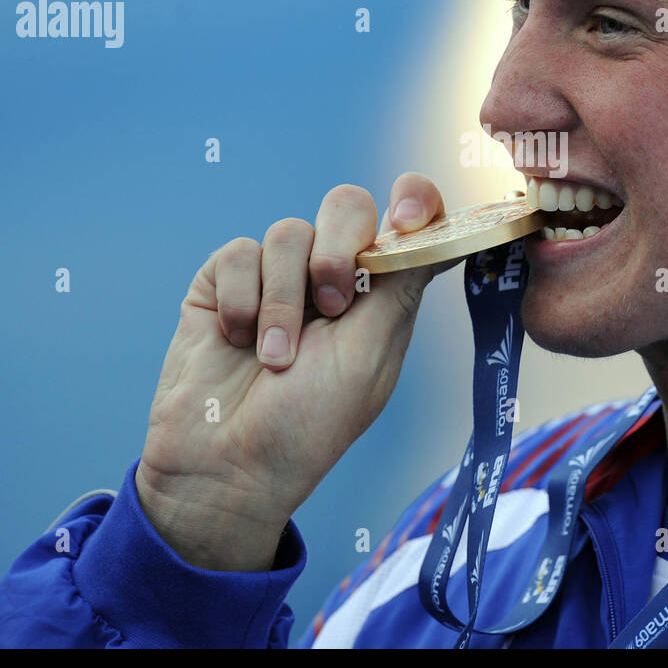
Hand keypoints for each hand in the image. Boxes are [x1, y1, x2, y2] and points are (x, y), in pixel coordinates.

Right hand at [135, 172, 456, 570]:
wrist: (225, 466)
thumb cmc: (308, 424)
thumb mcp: (369, 356)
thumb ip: (401, 284)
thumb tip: (443, 234)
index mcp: (382, 294)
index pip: (409, 221)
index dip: (415, 201)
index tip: (408, 216)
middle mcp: (332, 276)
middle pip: (347, 206)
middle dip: (338, 250)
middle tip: (333, 306)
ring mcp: (278, 277)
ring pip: (288, 231)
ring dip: (283, 299)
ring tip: (275, 358)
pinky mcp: (224, 282)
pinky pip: (239, 252)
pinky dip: (241, 300)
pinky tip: (238, 340)